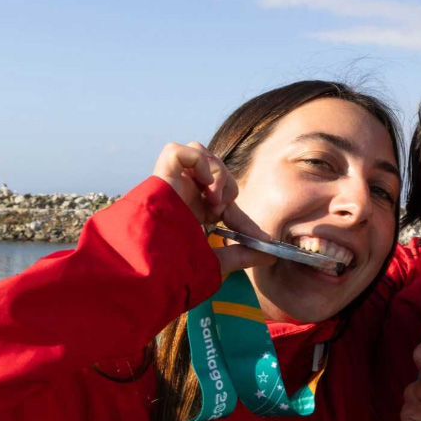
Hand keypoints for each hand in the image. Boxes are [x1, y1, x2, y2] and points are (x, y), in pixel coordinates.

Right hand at [152, 142, 274, 275]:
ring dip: (217, 173)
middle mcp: (184, 194)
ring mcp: (172, 183)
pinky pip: (179, 150)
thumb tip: (270, 257)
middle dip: (228, 187)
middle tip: (221, 212)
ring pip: (201, 152)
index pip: (227, 202)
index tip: (259, 237)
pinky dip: (199, 161)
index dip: (243, 218)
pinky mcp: (160, 175)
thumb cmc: (175, 269)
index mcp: (195, 212)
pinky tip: (204, 185)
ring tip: (213, 200)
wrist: (151, 270)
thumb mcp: (216, 261)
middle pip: (216, 168)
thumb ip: (241, 256)